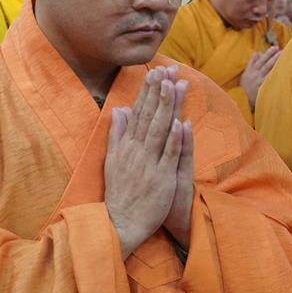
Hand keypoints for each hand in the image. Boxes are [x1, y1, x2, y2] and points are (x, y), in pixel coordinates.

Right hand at [104, 66, 194, 258]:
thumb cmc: (120, 193)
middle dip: (159, 91)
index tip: (154, 72)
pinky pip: (168, 155)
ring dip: (167, 106)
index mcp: (126, 146)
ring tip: (174, 85)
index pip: (138, 112)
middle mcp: (136, 151)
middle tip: (167, 69)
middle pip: (149, 115)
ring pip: (160, 130)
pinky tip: (180, 122)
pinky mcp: (161, 178)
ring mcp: (148, 163)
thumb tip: (120, 109)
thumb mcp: (112, 161)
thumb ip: (117, 134)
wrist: (120, 223)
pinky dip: (174, 139)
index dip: (147, 91)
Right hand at [241, 46, 280, 108]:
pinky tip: (282, 71)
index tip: (274, 47)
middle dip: (272, 56)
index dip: (267, 53)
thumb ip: (251, 63)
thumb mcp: (245, 75)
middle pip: (264, 64)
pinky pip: (269, 80)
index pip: (259, 60)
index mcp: (250, 71)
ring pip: (267, 70)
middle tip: (280, 50)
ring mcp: (258, 82)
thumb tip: (257, 52)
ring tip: (282, 56)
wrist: (242, 101)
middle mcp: (254, 75)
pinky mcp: (262, 88)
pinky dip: (275, 75)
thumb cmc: (245, 88)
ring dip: (274, 62)